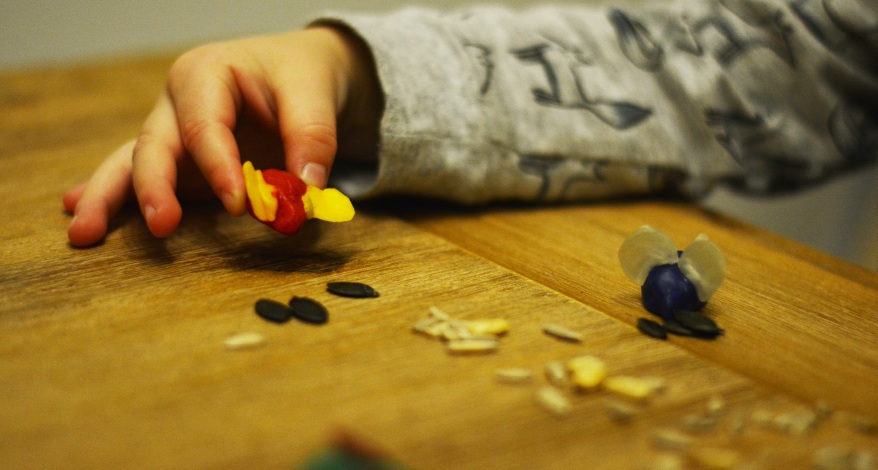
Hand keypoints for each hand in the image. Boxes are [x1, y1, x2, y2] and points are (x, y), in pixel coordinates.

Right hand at [63, 26, 381, 246]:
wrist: (297, 72)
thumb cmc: (299, 75)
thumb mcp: (314, 91)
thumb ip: (313, 136)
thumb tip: (306, 188)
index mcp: (206, 75)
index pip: (204, 126)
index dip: (219, 167)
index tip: (239, 204)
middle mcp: (177, 105)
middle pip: (155, 146)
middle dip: (153, 187)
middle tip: (162, 224)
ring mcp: (173, 135)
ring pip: (132, 163)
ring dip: (108, 198)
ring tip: (83, 232)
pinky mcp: (178, 163)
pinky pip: (139, 176)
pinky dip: (112, 195)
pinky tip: (80, 214)